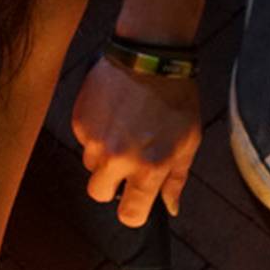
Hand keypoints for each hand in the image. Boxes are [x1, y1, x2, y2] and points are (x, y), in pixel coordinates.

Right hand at [71, 54, 199, 226]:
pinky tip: (113, 113)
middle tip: (125, 164)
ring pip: (90, 165)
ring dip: (103, 156)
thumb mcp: (189, 140)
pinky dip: (96, 132)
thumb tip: (169, 208)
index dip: (133, 211)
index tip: (135, 202)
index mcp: (149, 167)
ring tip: (122, 129)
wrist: (150, 56)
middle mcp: (117, 159)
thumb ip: (176, 178)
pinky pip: (84, 140)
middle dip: (111, 184)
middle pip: (99, 193)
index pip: (130, 214)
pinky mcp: (80, 122)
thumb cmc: (176, 99)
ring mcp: (95, 140)